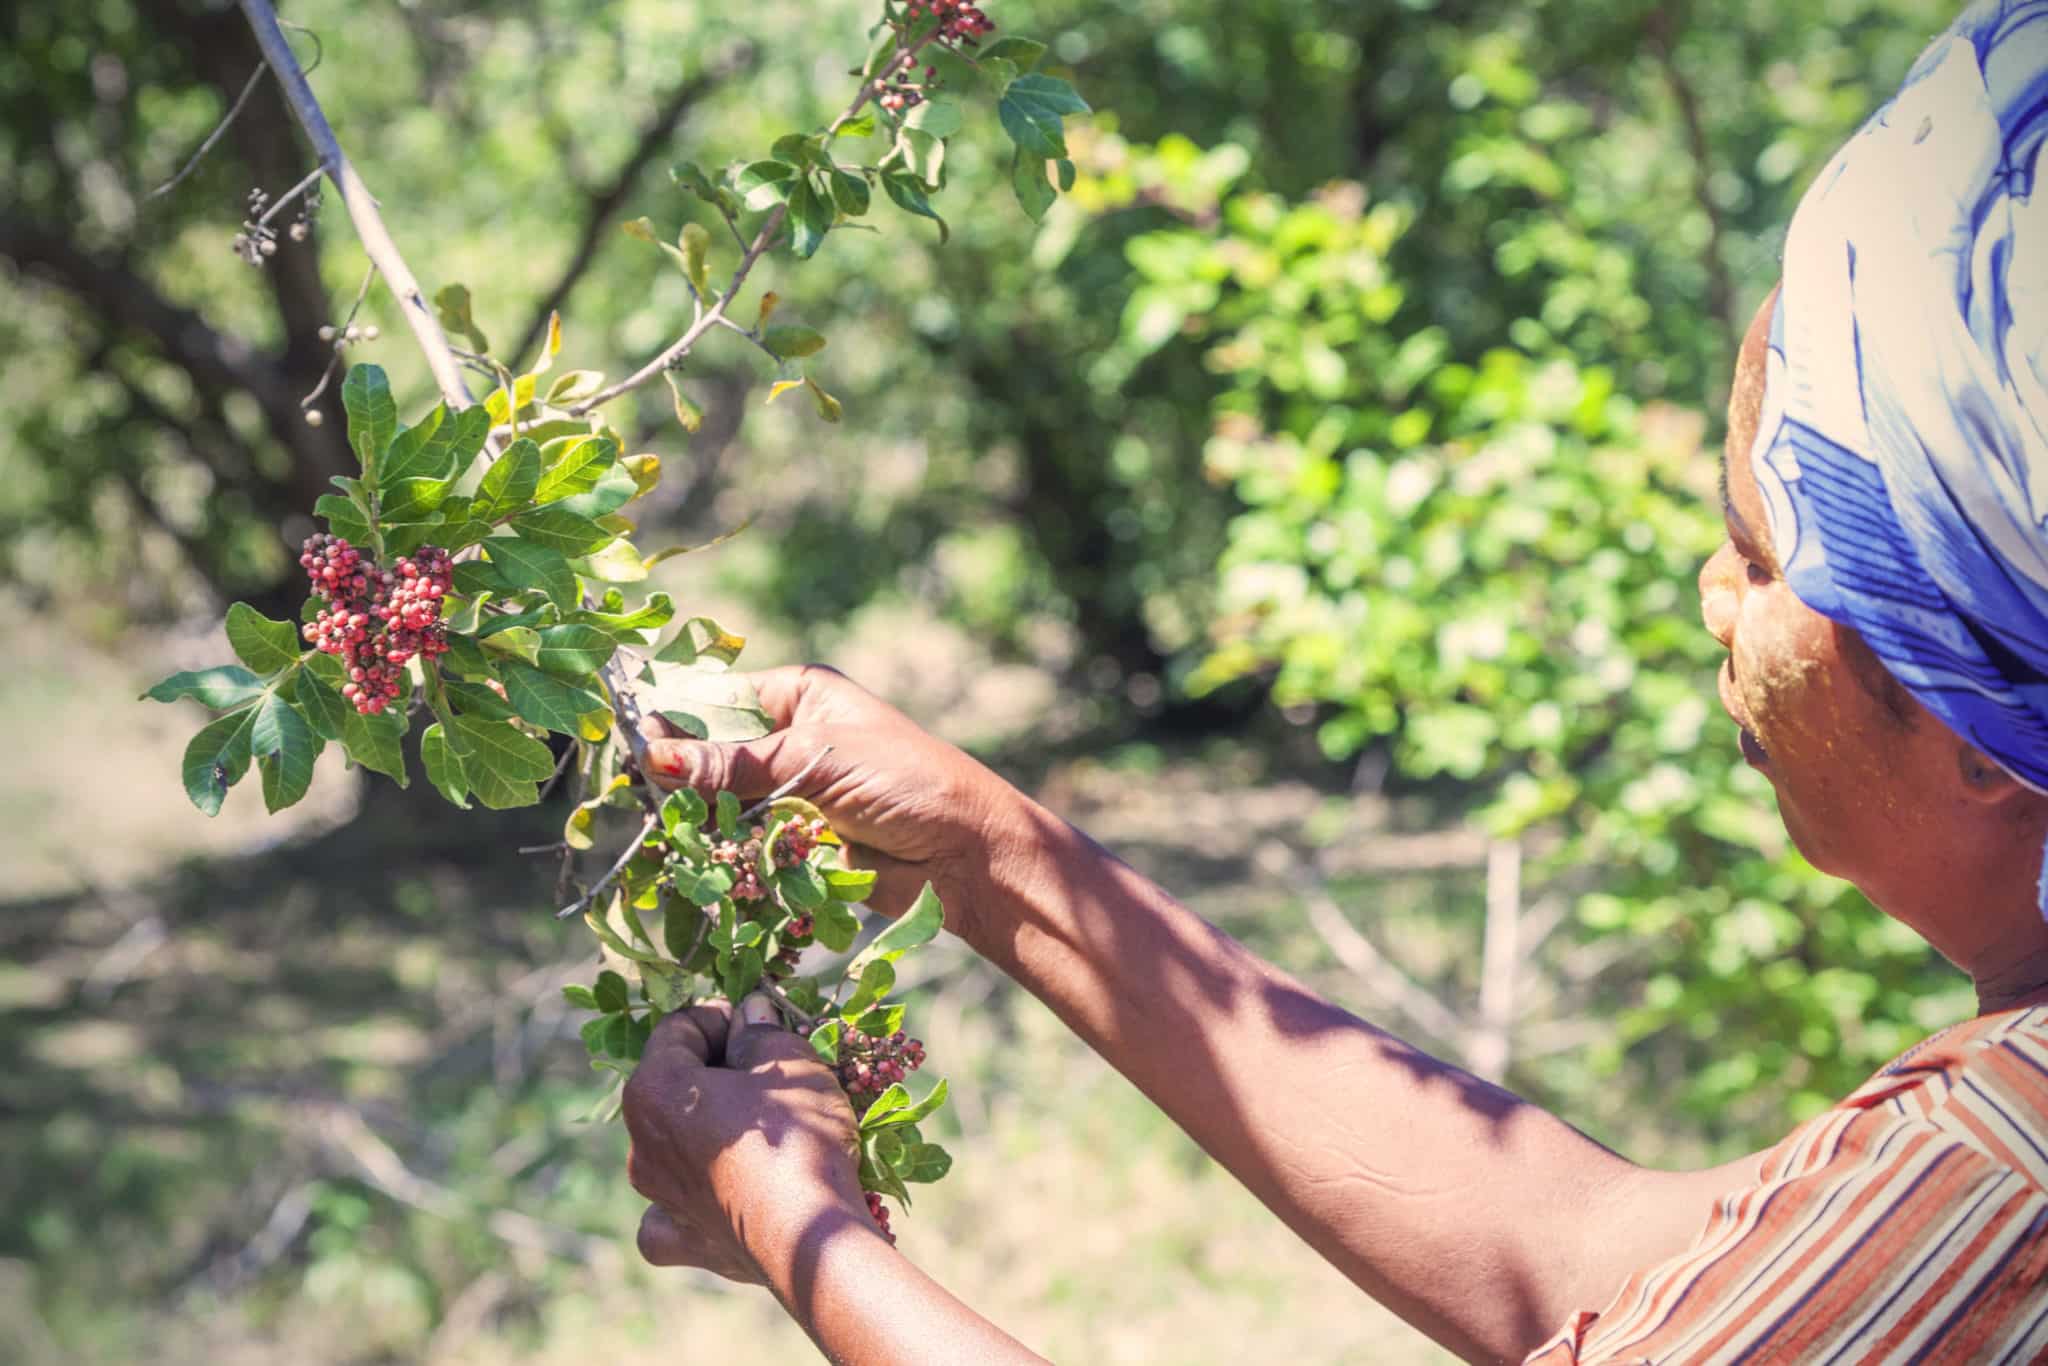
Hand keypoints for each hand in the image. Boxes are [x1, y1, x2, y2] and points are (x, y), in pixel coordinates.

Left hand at [623, 993, 868, 1282]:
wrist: (811, 1238)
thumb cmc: (796, 1135)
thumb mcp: (790, 1061)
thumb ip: (760, 1032)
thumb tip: (749, 1014)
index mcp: (655, 1090)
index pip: (678, 1029)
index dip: (722, 1018)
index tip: (759, 1022)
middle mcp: (641, 1144)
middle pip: (673, 1089)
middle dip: (717, 1073)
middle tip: (770, 1072)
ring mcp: (657, 1198)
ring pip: (670, 1149)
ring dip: (706, 1133)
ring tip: (761, 1131)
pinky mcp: (682, 1242)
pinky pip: (672, 1214)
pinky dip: (691, 1201)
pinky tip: (718, 1196)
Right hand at [640, 664, 1029, 940]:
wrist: (965, 857)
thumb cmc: (908, 783)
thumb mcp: (818, 760)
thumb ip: (737, 765)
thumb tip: (653, 757)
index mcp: (797, 696)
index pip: (713, 700)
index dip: (671, 722)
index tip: (630, 746)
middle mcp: (787, 740)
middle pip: (707, 755)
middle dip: (676, 777)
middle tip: (636, 796)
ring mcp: (787, 795)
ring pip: (716, 805)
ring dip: (694, 821)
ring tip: (662, 832)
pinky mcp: (790, 845)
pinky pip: (737, 846)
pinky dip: (717, 855)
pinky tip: (690, 861)